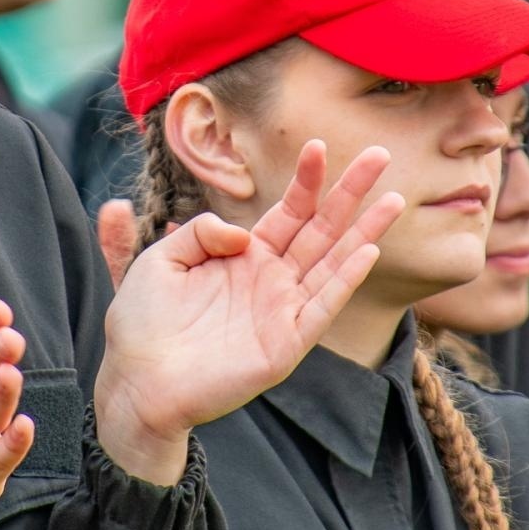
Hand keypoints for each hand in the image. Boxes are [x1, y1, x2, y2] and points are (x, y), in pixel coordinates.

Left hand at [93, 140, 403, 483]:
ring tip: (394, 199)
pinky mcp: (285, 344)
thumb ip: (200, 232)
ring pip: (333, 262)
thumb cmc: (143, 325)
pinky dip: (345, 279)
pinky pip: (322, 306)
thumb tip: (244, 232)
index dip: (306, 180)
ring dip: (364, 231)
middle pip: (321, 228)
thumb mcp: (161, 261)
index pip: (287, 210)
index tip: (319, 145)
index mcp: (245, 256)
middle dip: (350, 192)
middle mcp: (271, 280)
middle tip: (380, 153)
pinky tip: (367, 251)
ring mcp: (282, 311)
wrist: (134, 383)